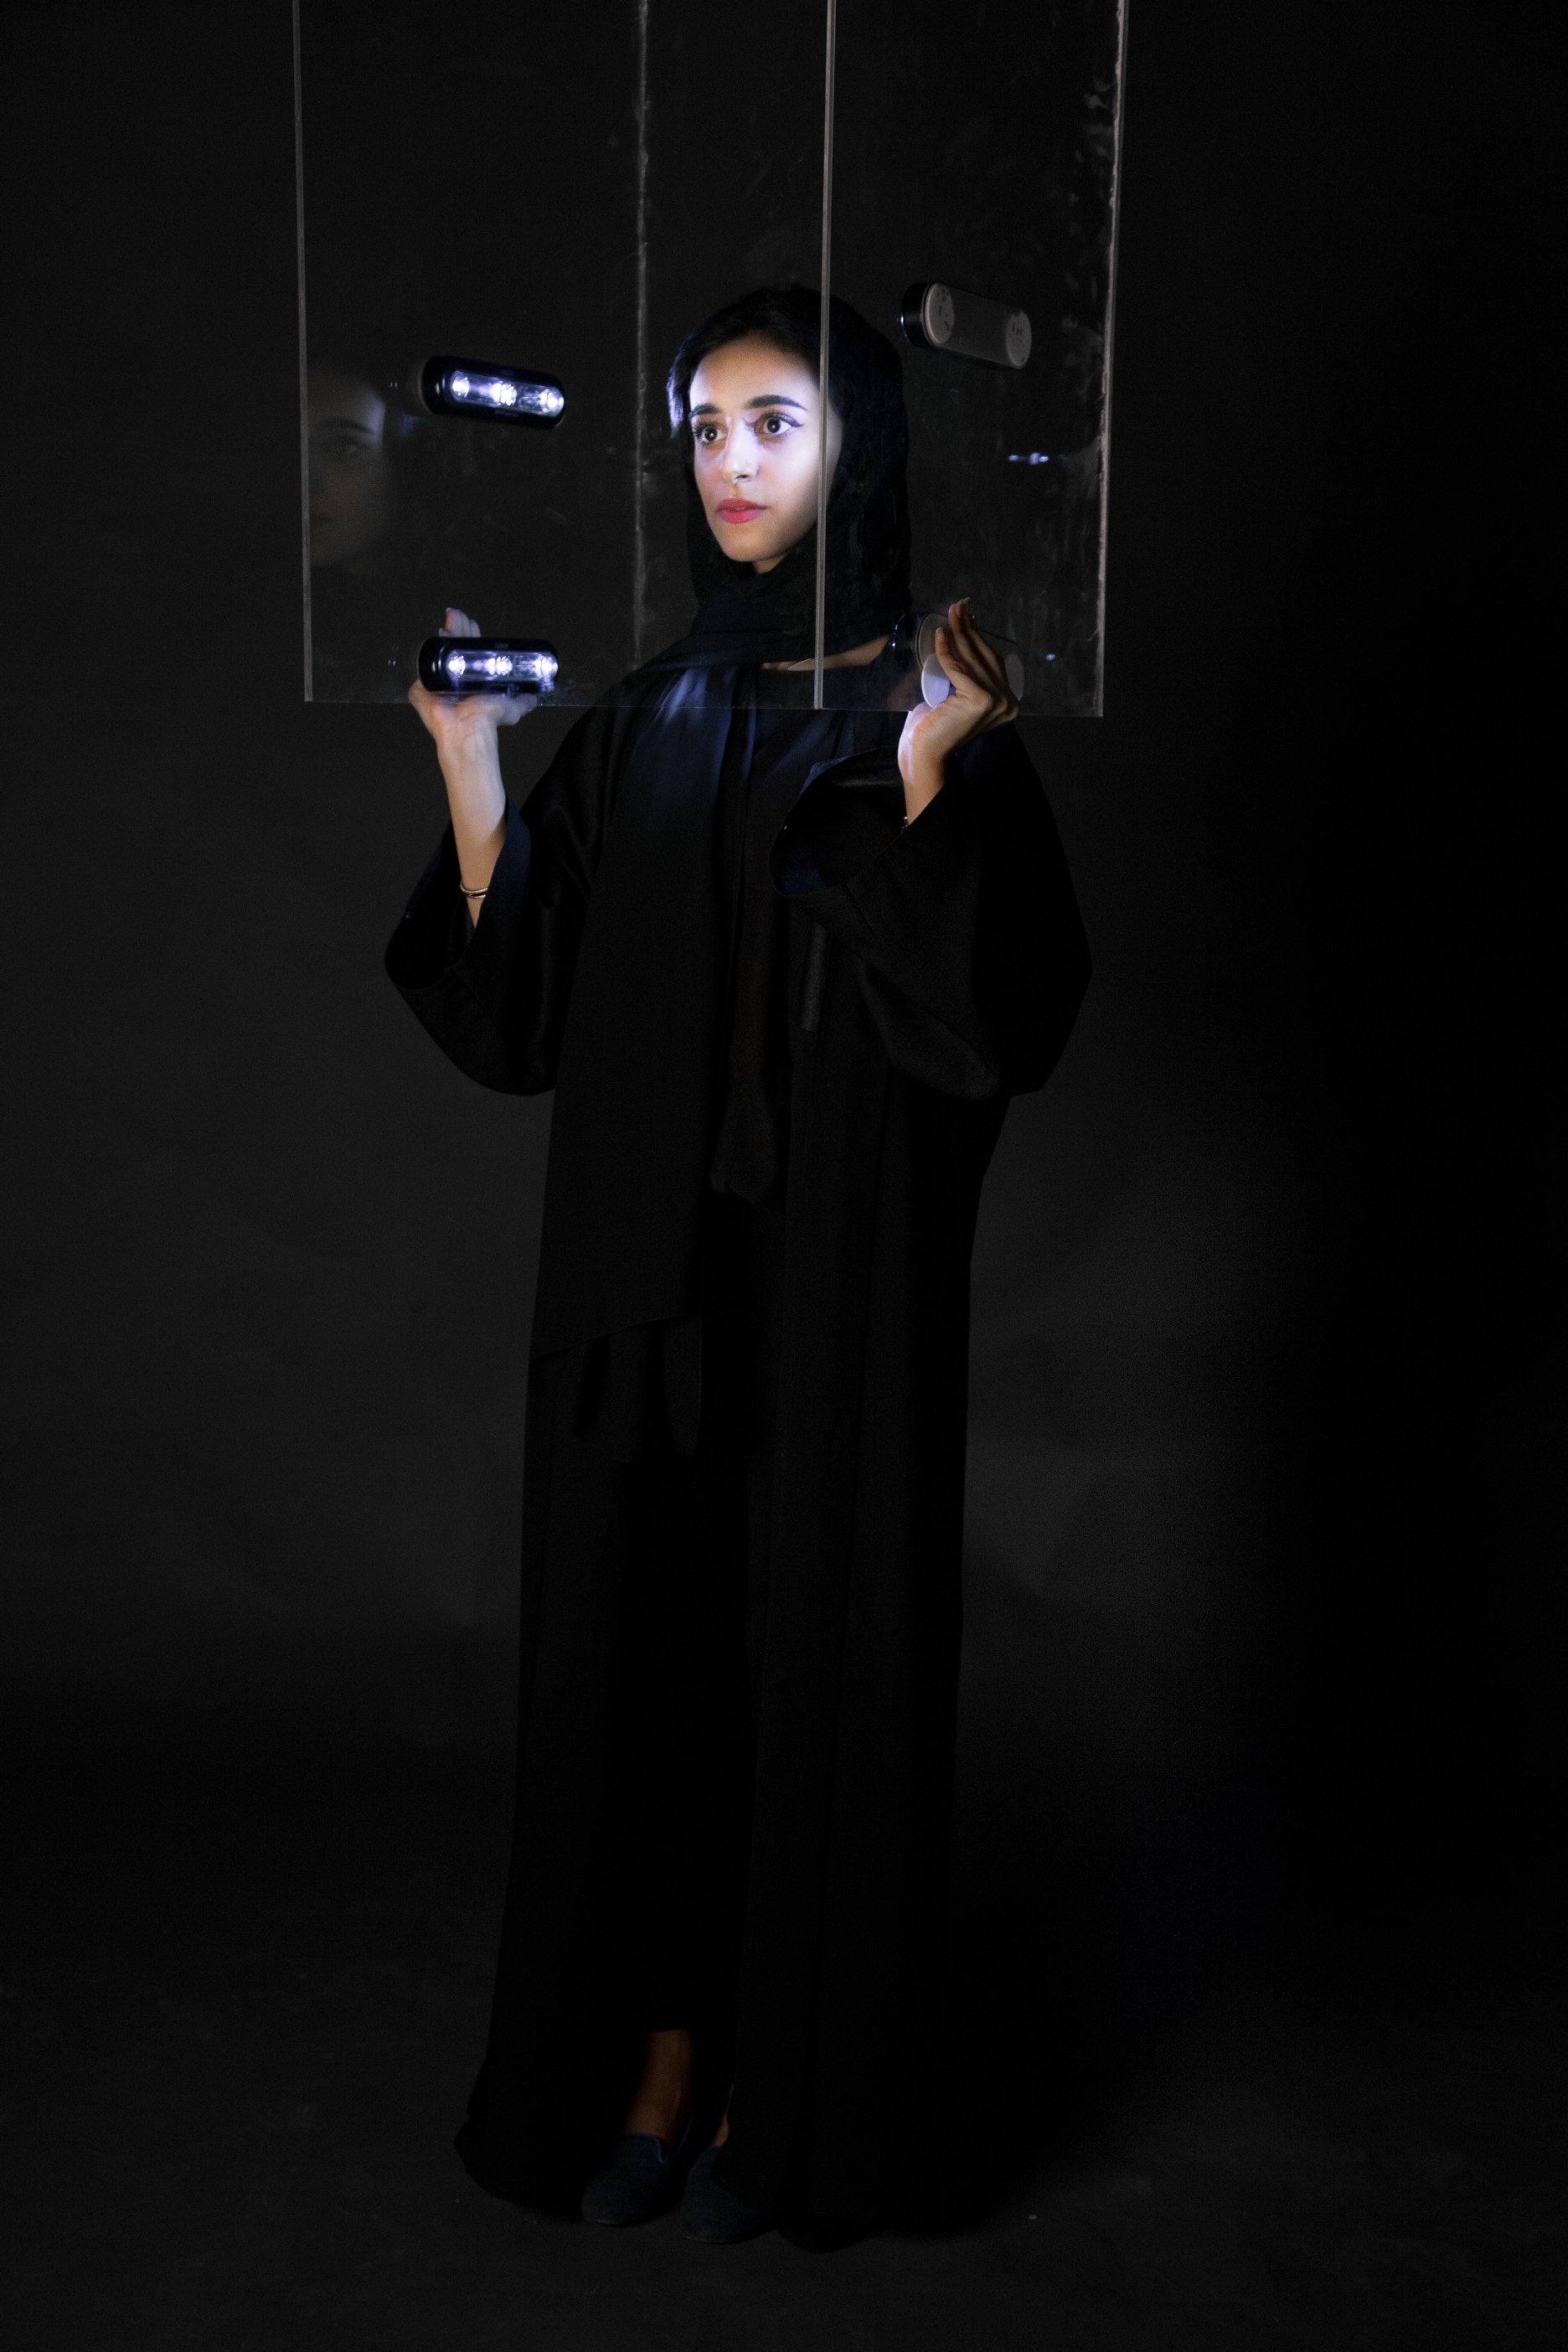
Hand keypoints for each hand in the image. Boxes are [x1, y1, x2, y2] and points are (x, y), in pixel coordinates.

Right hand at [406, 608, 536, 770]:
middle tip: (459, 616)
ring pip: (440, 651)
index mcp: (471, 680)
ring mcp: (437, 681)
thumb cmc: (485, 722)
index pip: (470, 652)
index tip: (472, 623)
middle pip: (454, 647)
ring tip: (453, 618)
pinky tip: (440, 635)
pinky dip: (432, 649)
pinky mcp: (422, 687)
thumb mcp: (510, 709)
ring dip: (448, 633)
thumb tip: (533, 697)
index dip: (472, 636)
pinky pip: (424, 665)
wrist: (468, 731)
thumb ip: (522, 701)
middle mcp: (454, 679)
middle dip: (457, 629)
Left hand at [896, 598, 1017, 820]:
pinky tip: (940, 634)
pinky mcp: (981, 700)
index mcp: (1007, 703)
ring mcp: (998, 702)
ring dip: (961, 631)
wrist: (924, 752)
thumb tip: (962, 635)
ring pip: (974, 659)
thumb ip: (967, 675)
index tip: (967, 615)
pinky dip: (948, 650)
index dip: (979, 635)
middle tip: (959, 606)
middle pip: (985, 656)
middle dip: (970, 627)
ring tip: (951, 612)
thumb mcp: (956, 693)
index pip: (992, 661)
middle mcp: (1008, 703)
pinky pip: (960, 668)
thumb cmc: (934, 724)